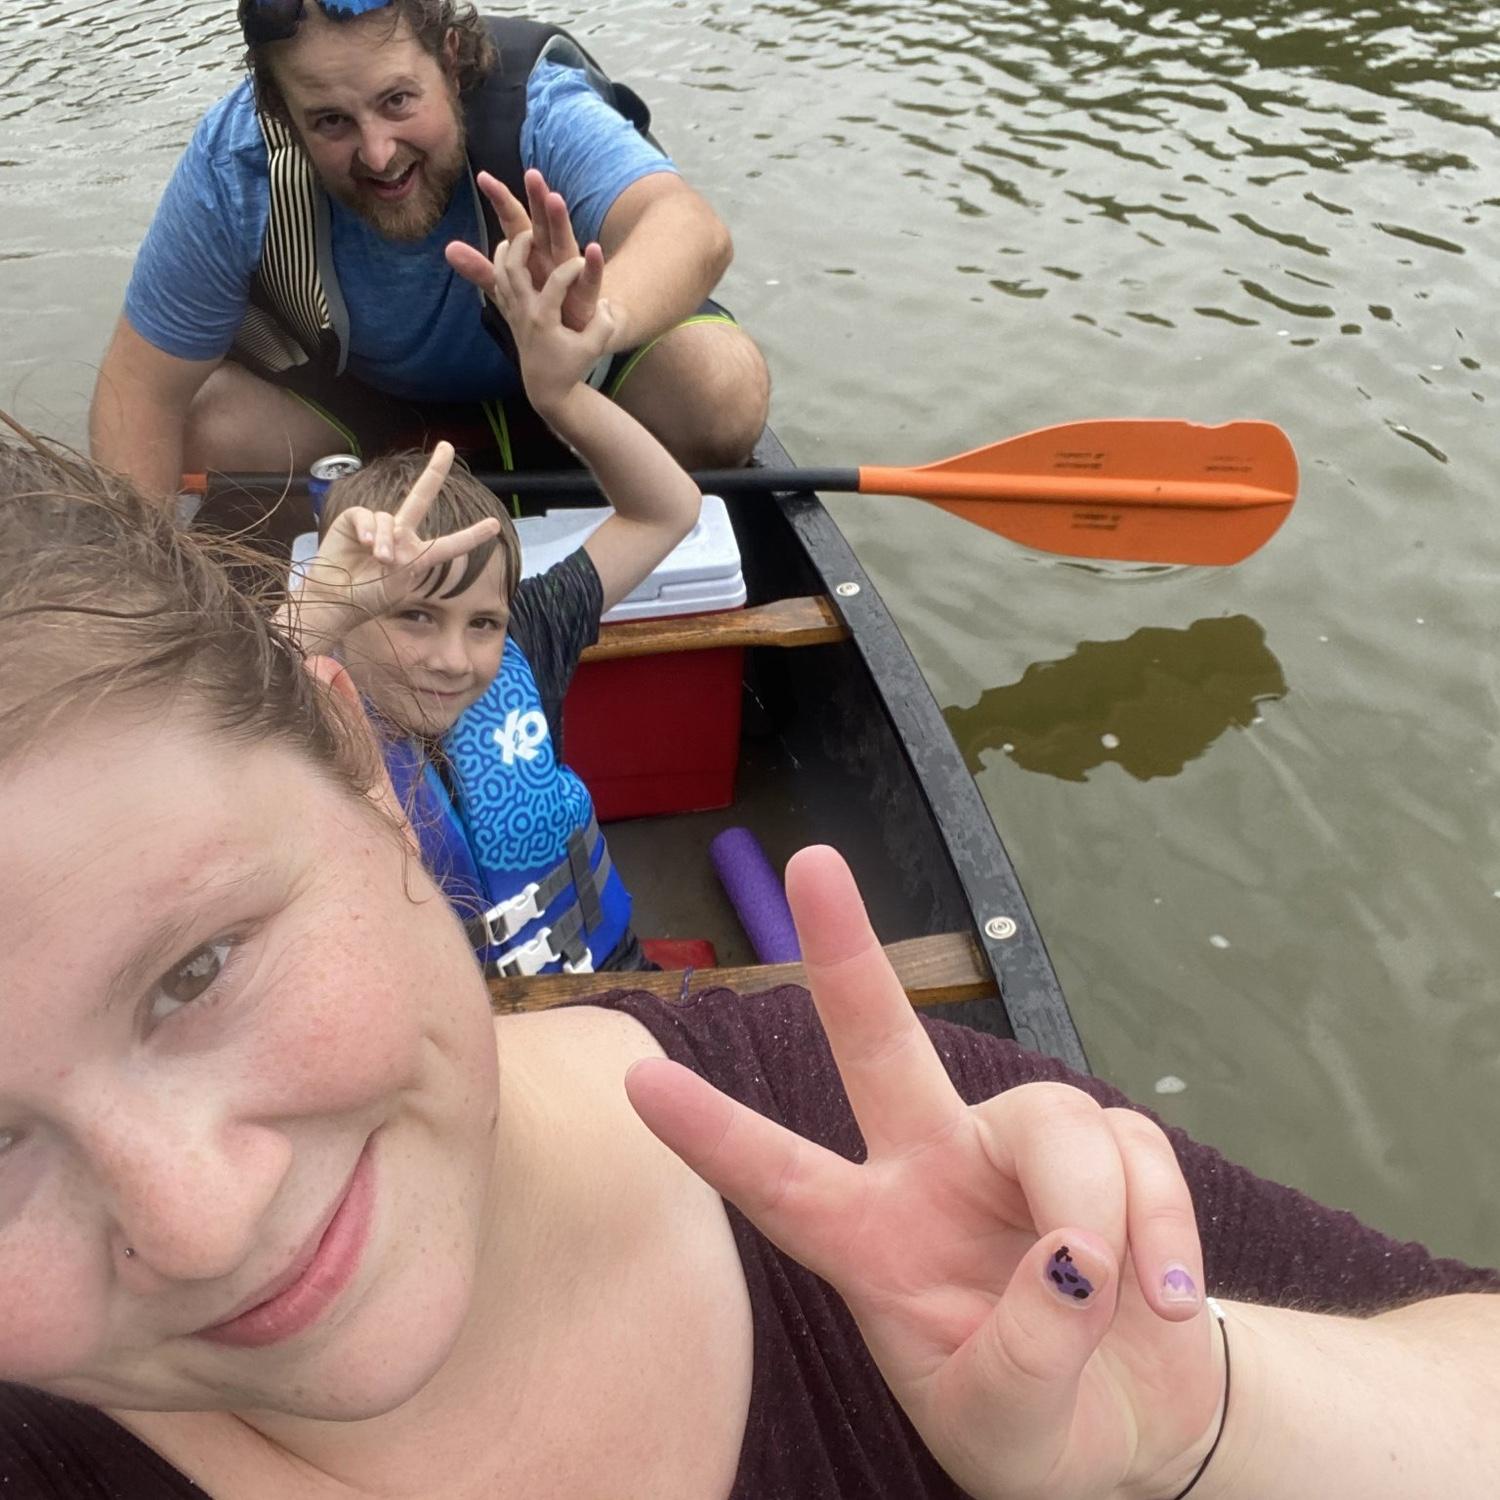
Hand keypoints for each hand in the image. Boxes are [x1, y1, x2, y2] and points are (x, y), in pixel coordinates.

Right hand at [297, 443, 499, 620]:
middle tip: (447, 447)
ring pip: (389, 519)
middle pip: (420, 496)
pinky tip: (363, 543)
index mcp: (417, 555)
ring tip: (379, 560)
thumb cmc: (368, 597)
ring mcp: (377, 527)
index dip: (471, 535)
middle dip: (435, 471)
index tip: (495, 525)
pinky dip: (367, 528)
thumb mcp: (400, 582)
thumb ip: (405, 556)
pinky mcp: (352, 520)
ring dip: (385, 540)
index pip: (449, 543)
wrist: (336, 600)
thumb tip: (390, 535)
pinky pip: (367, 515)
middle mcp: (399, 536)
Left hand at [446, 169, 606, 335]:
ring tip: (555, 200)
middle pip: (541, 224)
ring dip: (560, 222)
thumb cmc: (541, 306)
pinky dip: (593, 267)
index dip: (501, 201)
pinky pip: (590, 281)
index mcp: (531, 253)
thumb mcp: (506, 289)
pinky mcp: (586, 297)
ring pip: (564, 243)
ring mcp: (570, 274)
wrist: (570, 339)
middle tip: (532, 174)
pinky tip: (593, 250)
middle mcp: (550, 256)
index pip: (514, 221)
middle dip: (537, 199)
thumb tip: (449, 248)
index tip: (483, 176)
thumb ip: (482, 270)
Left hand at [483, 229, 617, 415]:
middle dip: (524, 243)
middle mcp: (524, 312)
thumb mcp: (593, 349)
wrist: (547, 389)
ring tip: (522, 236)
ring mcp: (513, 313)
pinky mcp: (510, 315)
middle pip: (513, 267)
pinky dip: (502, 264)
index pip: (556, 282)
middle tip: (539, 231)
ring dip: (508, 249)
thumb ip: (604, 324)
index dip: (574, 268)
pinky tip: (513, 254)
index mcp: (544, 319)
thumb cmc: (571, 367)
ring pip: (499, 271)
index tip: (587, 262)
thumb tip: (606, 302)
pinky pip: (498, 282)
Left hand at [625, 846, 1224, 1499]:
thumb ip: (1025, 1362)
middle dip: (846, 955)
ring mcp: (1015, 1152)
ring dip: (1098, 1210)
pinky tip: (1171, 1299)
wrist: (1138, 1423)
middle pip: (881, 1044)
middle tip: (812, 864)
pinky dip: (1167, 1225)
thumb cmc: (1035, 1427)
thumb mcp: (1004, 1430)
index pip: (780, 1183)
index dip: (714, 1135)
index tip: (639, 1080)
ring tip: (1128, 1301)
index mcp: (871, 1243)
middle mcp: (930, 1170)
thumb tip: (1076, 1257)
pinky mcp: (1108, 1150)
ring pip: (1052, 1120)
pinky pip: (1139, 1148)